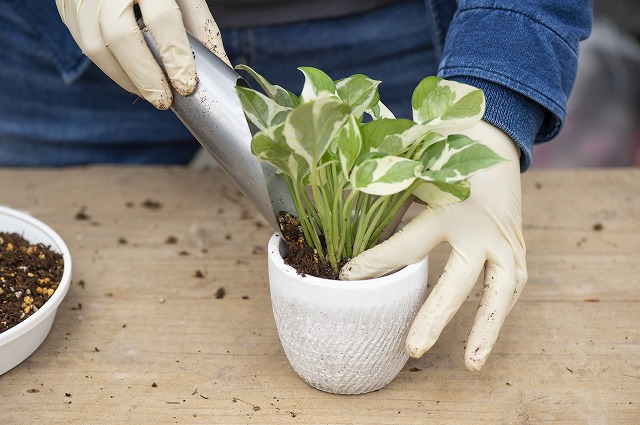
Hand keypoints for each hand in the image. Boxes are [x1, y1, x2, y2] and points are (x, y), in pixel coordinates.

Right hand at [56, 0, 228, 109]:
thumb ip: (202, 31)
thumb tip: (224, 73)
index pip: (160, 19)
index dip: (174, 57)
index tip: (186, 87)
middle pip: (120, 36)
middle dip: (145, 77)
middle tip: (164, 102)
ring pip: (94, 44)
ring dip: (124, 78)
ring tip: (149, 94)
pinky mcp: (66, 4)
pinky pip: (81, 42)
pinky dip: (108, 66)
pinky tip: (129, 77)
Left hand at [340, 121, 527, 370]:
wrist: (493, 149)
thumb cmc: (444, 162)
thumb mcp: (413, 171)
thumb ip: (382, 192)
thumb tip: (339, 206)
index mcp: (450, 207)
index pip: (408, 245)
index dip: (376, 262)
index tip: (347, 277)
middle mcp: (482, 229)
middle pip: (460, 279)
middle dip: (436, 315)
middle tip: (413, 349)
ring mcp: (506, 243)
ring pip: (500, 290)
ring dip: (486, 328)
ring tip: (471, 364)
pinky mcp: (518, 252)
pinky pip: (509, 288)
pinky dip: (496, 314)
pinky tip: (482, 340)